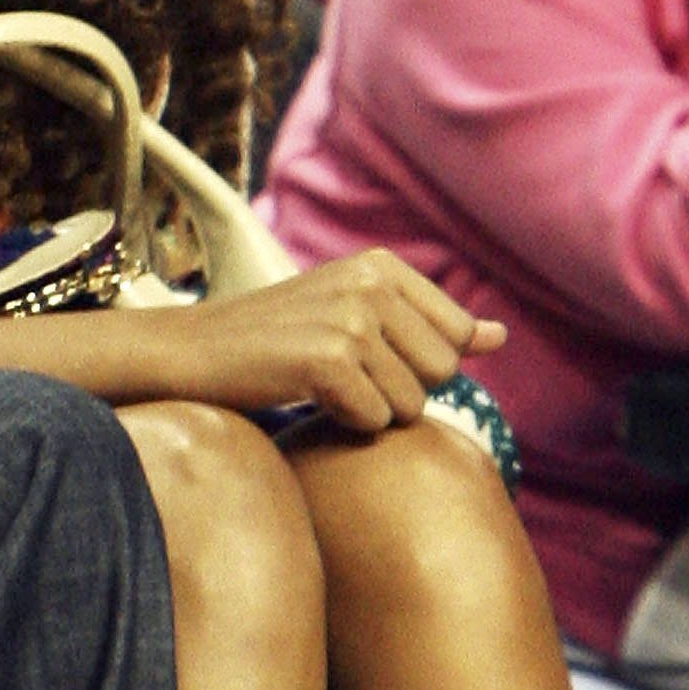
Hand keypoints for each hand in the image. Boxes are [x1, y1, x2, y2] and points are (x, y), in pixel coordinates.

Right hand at [165, 251, 503, 430]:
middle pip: (442, 374)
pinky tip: (304, 398)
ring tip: (318, 385)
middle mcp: (371, 283)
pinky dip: (343, 424)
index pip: (456, 339)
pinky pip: (374, 421)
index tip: (363, 356)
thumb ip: (429, 327)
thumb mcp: (354, 317)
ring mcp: (350, 320)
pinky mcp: (328, 359)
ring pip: (411, 404)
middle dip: (398, 391)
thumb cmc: (271, 342)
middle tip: (339, 375)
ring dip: (369, 411)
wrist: (189, 352)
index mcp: (381, 266)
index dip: (415, 364)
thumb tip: (500, 337)